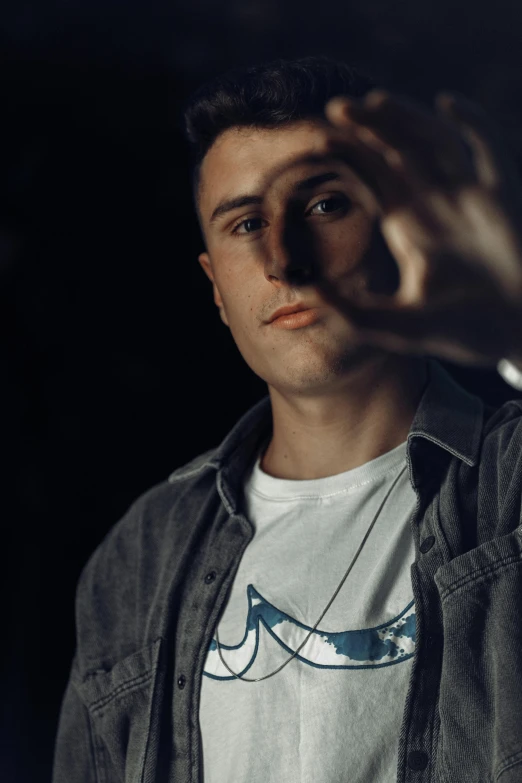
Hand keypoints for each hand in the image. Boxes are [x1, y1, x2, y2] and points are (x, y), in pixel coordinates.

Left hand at [315, 88, 521, 367]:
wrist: (516, 338)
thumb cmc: (463, 331)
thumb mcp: (398, 325)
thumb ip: (353, 313)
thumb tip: (306, 296)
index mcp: (410, 225)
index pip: (374, 178)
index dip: (350, 157)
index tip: (318, 143)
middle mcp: (436, 204)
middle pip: (398, 151)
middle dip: (370, 128)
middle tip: (335, 108)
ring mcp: (470, 197)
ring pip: (434, 142)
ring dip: (407, 119)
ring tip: (373, 102)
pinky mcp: (502, 199)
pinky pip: (489, 150)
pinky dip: (474, 124)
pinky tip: (447, 103)